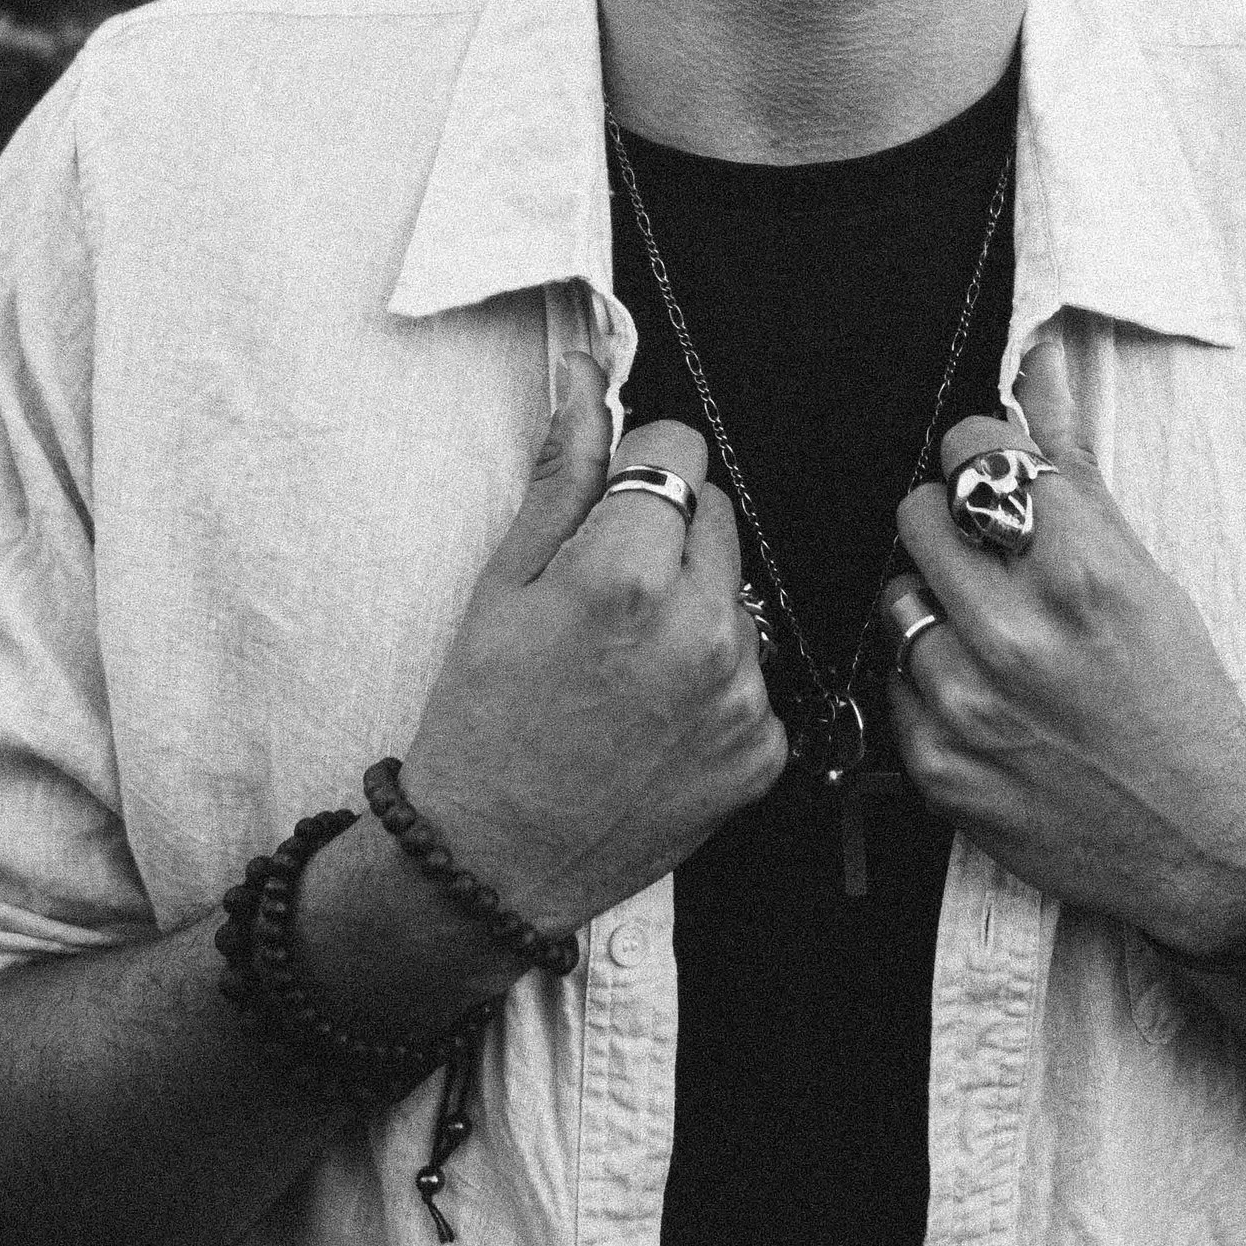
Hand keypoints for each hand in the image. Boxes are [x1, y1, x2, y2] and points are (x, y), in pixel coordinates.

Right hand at [394, 355, 788, 937]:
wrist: (490, 864)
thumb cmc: (482, 719)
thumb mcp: (503, 583)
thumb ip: (564, 474)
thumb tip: (588, 380)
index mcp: (627, 573)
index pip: (680, 449)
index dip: (638, 471)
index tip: (609, 508)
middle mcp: (700, 628)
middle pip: (717, 514)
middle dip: (668, 535)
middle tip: (605, 599)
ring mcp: (741, 694)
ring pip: (737, 594)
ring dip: (694, 608)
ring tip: (626, 666)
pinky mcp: (763, 751)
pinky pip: (755, 673)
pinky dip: (714, 683)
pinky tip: (653, 715)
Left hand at [881, 328, 1245, 946]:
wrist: (1201, 838)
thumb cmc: (1178, 693)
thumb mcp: (1144, 571)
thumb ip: (1074, 465)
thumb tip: (1036, 361)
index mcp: (1080, 572)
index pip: (974, 452)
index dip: (984, 457)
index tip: (1001, 480)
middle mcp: (1017, 635)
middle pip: (918, 512)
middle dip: (953, 522)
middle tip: (994, 557)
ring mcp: (969, 705)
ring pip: (898, 597)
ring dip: (937, 605)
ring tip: (995, 635)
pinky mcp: (937, 766)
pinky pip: (893, 680)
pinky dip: (928, 680)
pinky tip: (985, 695)